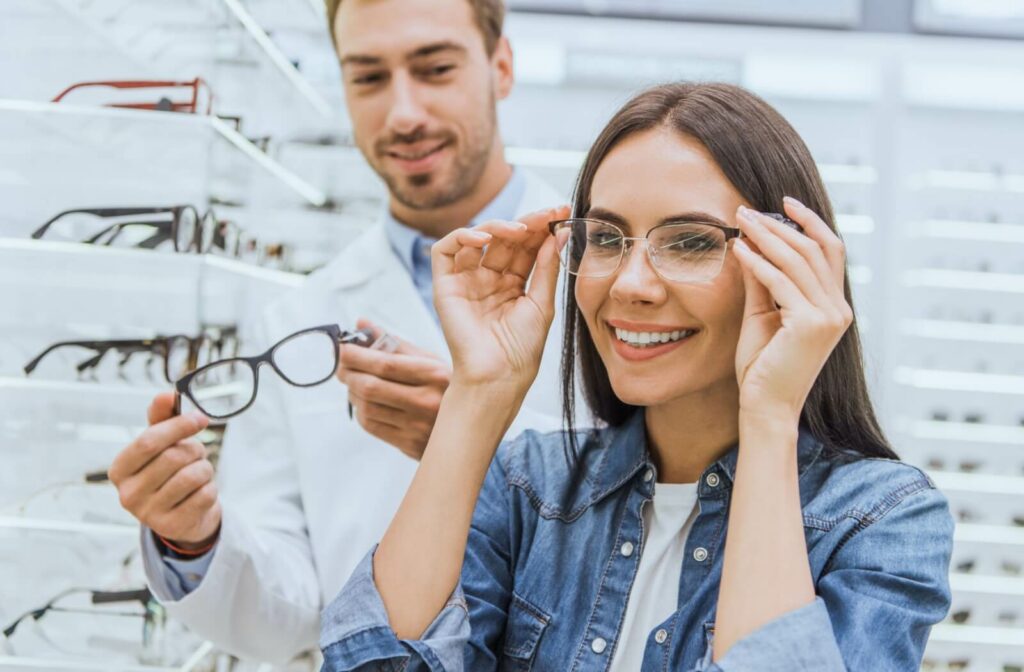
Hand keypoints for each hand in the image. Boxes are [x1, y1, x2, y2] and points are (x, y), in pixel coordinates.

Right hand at [108, 392, 220, 549]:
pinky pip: (205, 495)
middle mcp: (128, 494)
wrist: (182, 515)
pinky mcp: (173, 526)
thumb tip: (166, 394)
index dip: (178, 426)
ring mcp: (149, 514)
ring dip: (205, 468)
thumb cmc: (169, 472)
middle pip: (173, 457)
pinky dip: (211, 488)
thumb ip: (162, 418)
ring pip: (192, 475)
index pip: (148, 441)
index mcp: (119, 470)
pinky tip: (201, 491)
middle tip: (198, 452)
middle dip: (194, 448)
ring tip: (199, 471)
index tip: (199, 418)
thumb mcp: (161, 445)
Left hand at [337, 319, 450, 459]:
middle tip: (341, 366)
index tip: (342, 349)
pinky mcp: (410, 445)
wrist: (472, 426)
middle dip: (347, 374)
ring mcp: (419, 427)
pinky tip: (364, 402)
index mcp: (435, 374)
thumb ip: (394, 342)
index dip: (356, 356)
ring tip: (353, 383)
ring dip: (351, 393)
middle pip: (370, 386)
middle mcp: (428, 401)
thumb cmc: (446, 387)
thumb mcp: (430, 360)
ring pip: (366, 408)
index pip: (384, 363)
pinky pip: (372, 426)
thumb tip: (361, 323)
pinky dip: (360, 411)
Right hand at [431, 206, 569, 391]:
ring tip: (521, 229)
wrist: (498, 377)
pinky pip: (445, 250)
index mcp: (512, 284)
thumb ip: (547, 267)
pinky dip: (462, 237)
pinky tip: (484, 238)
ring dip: (499, 226)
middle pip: (504, 239)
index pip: (525, 246)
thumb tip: (558, 233)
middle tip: (548, 213)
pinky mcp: (444, 285)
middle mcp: (488, 278)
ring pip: (477, 238)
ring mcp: (466, 280)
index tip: (562, 213)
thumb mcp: (542, 304)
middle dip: (527, 223)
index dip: (542, 228)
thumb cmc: (521, 349)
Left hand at [732, 198, 852, 421]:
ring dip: (767, 236)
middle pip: (814, 249)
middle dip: (779, 225)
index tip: (783, 202)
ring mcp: (829, 317)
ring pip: (798, 260)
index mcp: (834, 306)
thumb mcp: (763, 315)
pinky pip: (780, 281)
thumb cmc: (762, 367)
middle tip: (747, 210)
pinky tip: (739, 249)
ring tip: (741, 221)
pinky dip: (758, 262)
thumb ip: (762, 282)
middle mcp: (838, 309)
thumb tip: (752, 243)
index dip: (810, 222)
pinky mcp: (810, 324)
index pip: (830, 251)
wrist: (765, 406)